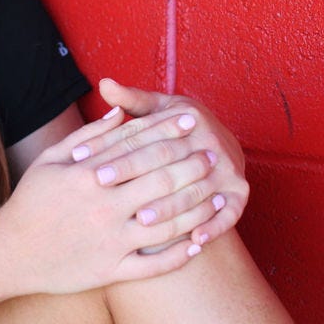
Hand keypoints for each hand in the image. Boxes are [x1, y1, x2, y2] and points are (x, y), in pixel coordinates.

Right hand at [0, 110, 214, 295]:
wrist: (10, 252)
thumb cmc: (30, 202)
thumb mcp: (50, 161)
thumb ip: (87, 137)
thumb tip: (119, 112)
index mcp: (87, 175)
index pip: (139, 146)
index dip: (168, 131)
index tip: (190, 120)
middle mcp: (102, 206)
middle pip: (161, 180)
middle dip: (192, 165)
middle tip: (212, 154)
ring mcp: (110, 241)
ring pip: (168, 223)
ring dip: (199, 207)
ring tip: (218, 195)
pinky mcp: (111, 271)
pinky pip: (156, 265)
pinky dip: (182, 254)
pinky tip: (200, 242)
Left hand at [77, 79, 248, 247]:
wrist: (217, 145)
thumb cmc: (174, 127)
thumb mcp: (156, 108)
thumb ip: (131, 99)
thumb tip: (104, 83)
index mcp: (187, 117)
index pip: (144, 134)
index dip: (112, 149)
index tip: (84, 162)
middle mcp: (210, 142)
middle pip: (167, 161)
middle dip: (134, 177)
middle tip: (103, 190)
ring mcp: (228, 169)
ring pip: (195, 191)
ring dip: (170, 208)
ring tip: (141, 221)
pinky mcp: (240, 193)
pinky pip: (228, 214)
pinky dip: (213, 227)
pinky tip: (193, 240)